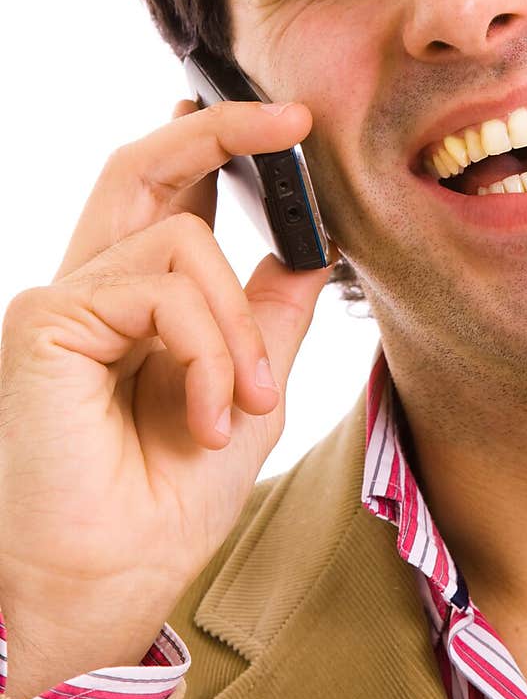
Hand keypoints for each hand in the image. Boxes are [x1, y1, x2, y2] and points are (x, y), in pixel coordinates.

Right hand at [0, 98, 332, 698]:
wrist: (111, 579)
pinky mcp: (48, 320)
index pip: (169, 195)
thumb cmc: (166, 498)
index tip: (282, 126)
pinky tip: (208, 415)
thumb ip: (268, 314)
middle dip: (220, 128)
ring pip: (183, 238)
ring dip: (239, 323)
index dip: (216, 146)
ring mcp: (65, 300)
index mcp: (134, 301)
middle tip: (290, 119)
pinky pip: (161, 287)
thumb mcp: (248, 389)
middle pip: (144, 166)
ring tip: (245, 404)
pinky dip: (208, 348)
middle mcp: (93, 287)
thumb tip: (307, 244)